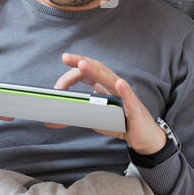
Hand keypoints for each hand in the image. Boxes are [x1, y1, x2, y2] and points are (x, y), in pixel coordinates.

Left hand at [44, 53, 165, 154]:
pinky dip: (124, 90)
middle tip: (66, 57)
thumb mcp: (93, 118)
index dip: (73, 69)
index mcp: (103, 85)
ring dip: (96, 71)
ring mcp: (125, 95)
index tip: (61, 69)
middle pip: (97, 68)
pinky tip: (119, 84)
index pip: (87, 71)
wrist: (144, 137)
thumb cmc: (120, 122)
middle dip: (81, 61)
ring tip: (83, 64)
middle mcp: (114, 85)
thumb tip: (49, 120)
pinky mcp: (135, 109)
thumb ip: (74, 116)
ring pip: (110, 79)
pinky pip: (129, 97)